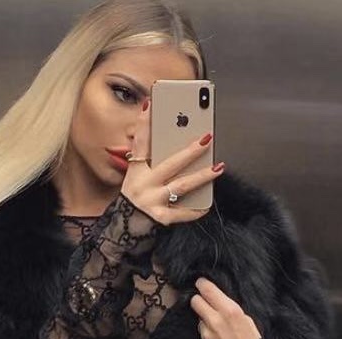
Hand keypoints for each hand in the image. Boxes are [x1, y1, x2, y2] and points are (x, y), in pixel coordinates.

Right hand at [120, 98, 223, 226]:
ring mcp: (152, 201)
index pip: (140, 142)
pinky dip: (195, 210)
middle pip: (170, 163)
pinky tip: (207, 205)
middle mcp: (143, 184)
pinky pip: (182, 213)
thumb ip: (148, 160)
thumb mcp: (135, 177)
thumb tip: (170, 142)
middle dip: (190, 150)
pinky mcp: (160, 218)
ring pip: (181, 185)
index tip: (150, 104)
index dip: (144, 123)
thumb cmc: (134, 200)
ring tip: (218, 167)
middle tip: (207, 137)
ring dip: (201, 176)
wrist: (123, 230)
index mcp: (136, 171)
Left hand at [190, 277, 262, 338]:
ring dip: (204, 320)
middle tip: (206, 303)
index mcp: (229, 310)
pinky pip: (201, 335)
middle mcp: (214, 320)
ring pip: (198, 319)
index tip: (201, 283)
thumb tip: (217, 300)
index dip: (202, 284)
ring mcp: (206, 334)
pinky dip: (206, 335)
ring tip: (218, 328)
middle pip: (195, 301)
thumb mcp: (247, 320)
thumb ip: (229, 308)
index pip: (207, 290)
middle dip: (199, 300)